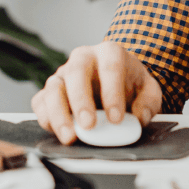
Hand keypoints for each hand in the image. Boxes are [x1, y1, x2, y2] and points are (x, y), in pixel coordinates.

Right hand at [31, 41, 162, 144]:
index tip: (117, 118)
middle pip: (76, 72)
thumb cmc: (131, 84)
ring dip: (59, 114)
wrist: (117, 83)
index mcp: (109, 52)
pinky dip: (46, 118)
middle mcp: (83, 58)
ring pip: (53, 88)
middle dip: (81, 100)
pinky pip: (40, 102)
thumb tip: (138, 118)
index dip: (112, 93)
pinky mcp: (50, 92)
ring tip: (70, 136)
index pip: (110, 67)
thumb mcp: (148, 91)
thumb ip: (148, 103)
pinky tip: (58, 132)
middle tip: (89, 125)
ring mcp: (63, 74)